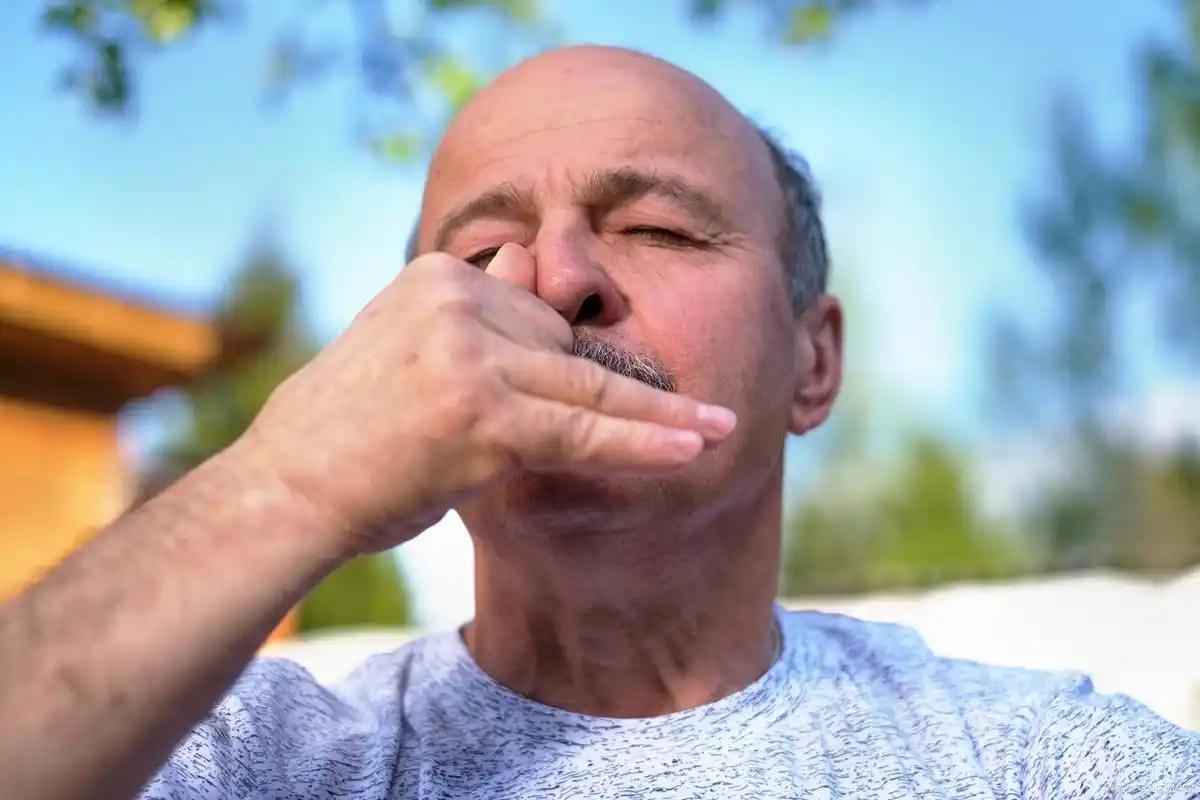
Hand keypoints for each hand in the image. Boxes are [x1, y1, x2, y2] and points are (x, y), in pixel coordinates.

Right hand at [237, 244, 736, 556]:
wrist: (287, 489)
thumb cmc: (349, 434)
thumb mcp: (407, 351)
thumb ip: (476, 318)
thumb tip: (531, 267)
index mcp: (438, 276)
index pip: (539, 317)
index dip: (581, 368)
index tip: (645, 388)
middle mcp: (456, 300)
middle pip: (570, 349)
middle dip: (627, 393)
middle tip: (708, 420)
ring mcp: (469, 353)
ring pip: (589, 386)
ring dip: (660, 414)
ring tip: (721, 428)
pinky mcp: (482, 410)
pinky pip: (583, 428)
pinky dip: (643, 441)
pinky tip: (695, 445)